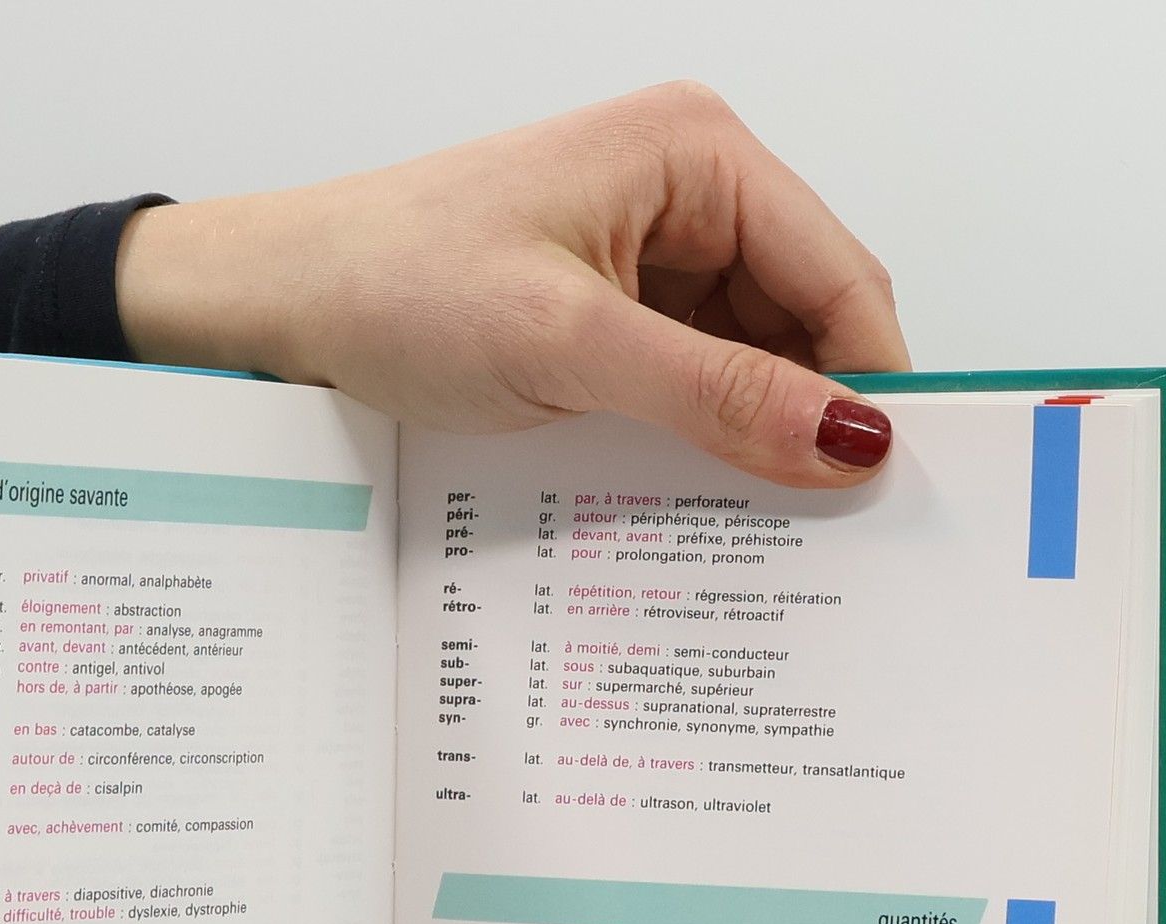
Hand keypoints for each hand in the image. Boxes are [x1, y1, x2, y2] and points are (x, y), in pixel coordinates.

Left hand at [117, 82, 907, 486]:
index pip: (840, 275)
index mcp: (696, 154)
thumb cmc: (392, 283)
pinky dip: (699, 436)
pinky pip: (690, 380)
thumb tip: (846, 438)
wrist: (280, 309)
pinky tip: (692, 492)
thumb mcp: (568, 345)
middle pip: (805, 320)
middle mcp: (685, 193)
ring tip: (752, 521)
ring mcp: (646, 255)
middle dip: (812, 414)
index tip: (884, 487)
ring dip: (753, 435)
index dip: (872, 381)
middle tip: (824, 526)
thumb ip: (716, 393)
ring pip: (751, 360)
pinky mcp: (609, 312)